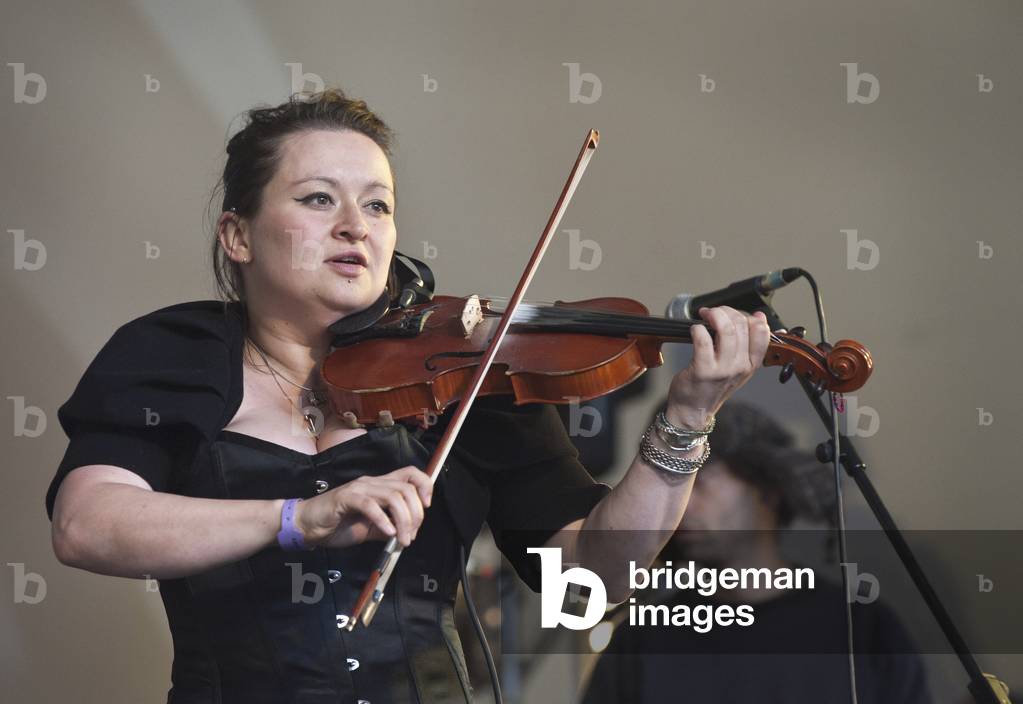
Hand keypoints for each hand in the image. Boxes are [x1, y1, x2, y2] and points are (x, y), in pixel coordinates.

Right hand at [295, 466, 432, 548]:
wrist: (307, 526)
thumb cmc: (337, 525)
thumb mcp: (370, 528)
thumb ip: (389, 527)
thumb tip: (409, 533)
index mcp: (379, 486)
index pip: (410, 474)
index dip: (425, 486)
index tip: (426, 508)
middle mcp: (372, 482)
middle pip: (406, 488)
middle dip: (416, 513)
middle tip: (411, 535)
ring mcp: (359, 489)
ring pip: (393, 496)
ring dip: (403, 520)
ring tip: (401, 539)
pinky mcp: (346, 498)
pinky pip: (370, 505)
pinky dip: (383, 520)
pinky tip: (387, 532)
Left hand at [666, 306, 771, 428]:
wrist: (694, 410)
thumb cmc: (712, 386)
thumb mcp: (738, 368)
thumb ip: (749, 344)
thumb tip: (759, 317)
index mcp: (751, 364)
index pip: (762, 332)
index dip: (748, 316)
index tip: (735, 315)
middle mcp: (740, 366)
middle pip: (742, 325)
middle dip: (726, 311)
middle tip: (713, 313)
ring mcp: (723, 369)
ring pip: (726, 330)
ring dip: (713, 315)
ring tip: (705, 316)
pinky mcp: (703, 370)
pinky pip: (703, 340)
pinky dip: (698, 329)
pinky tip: (695, 330)